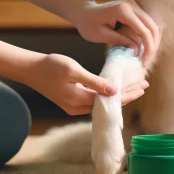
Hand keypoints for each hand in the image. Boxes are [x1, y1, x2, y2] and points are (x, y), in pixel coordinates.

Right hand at [24, 53, 148, 115]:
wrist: (29, 69)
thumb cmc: (50, 66)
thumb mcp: (74, 70)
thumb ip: (94, 82)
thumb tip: (114, 91)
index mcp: (79, 100)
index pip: (110, 101)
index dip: (128, 94)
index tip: (143, 86)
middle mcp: (77, 108)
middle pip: (108, 105)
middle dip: (127, 95)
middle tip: (144, 85)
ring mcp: (73, 107)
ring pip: (102, 104)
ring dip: (118, 95)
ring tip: (134, 86)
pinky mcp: (70, 103)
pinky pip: (93, 102)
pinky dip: (106, 95)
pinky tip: (114, 88)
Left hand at [69, 0, 160, 66]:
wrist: (84, 12)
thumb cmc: (88, 24)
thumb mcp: (100, 35)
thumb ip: (119, 41)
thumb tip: (137, 51)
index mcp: (123, 10)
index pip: (144, 31)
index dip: (148, 48)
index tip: (143, 62)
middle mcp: (132, 5)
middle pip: (153, 27)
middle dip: (152, 46)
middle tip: (146, 61)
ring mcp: (135, 6)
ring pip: (153, 25)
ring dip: (153, 42)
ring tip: (146, 57)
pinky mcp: (135, 9)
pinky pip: (148, 24)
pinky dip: (149, 37)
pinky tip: (143, 49)